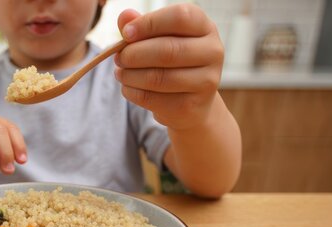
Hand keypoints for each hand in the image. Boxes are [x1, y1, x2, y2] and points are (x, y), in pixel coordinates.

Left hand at [114, 4, 224, 130]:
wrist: (192, 103)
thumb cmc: (173, 62)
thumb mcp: (160, 39)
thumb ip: (142, 26)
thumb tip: (124, 16)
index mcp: (204, 27)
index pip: (179, 17)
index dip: (148, 23)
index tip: (126, 33)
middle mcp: (212, 51)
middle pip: (167, 50)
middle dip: (134, 54)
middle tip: (118, 58)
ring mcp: (206, 81)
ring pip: (158, 77)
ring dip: (130, 75)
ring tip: (120, 72)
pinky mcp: (191, 105)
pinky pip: (152, 99)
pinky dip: (132, 92)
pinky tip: (127, 87)